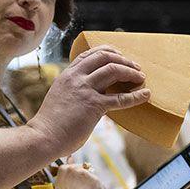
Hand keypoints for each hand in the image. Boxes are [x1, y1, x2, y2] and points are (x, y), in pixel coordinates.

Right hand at [26, 45, 149, 157]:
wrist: (43, 137)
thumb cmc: (52, 123)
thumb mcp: (61, 98)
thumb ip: (74, 91)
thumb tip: (89, 95)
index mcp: (67, 75)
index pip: (89, 54)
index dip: (108, 52)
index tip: (120, 55)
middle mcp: (76, 78)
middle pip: (104, 57)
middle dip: (123, 59)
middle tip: (135, 66)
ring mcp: (85, 90)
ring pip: (113, 70)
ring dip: (131, 71)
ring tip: (141, 77)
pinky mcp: (94, 106)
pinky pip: (120, 98)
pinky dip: (136, 96)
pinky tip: (146, 95)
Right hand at [52, 162, 104, 188]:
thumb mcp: (61, 184)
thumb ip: (68, 171)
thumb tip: (71, 157)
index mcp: (64, 168)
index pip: (76, 168)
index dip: (77, 180)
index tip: (75, 188)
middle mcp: (75, 168)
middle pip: (87, 174)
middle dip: (86, 184)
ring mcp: (86, 174)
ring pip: (95, 182)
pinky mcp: (96, 182)